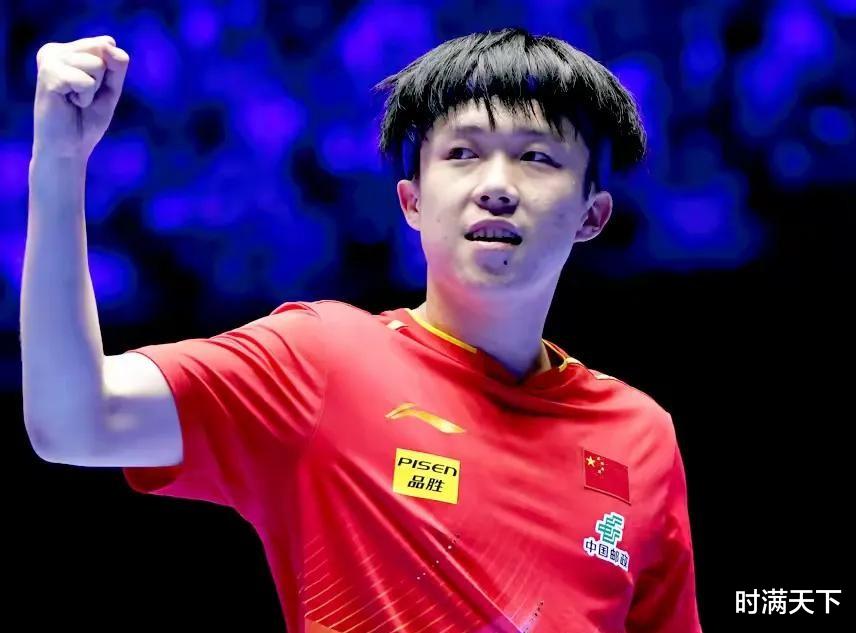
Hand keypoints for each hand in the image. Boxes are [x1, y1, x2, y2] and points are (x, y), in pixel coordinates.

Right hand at [32, 35, 129, 159]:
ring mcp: (49, 60)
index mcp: (68, 50)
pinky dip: (85, 97)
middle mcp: (55, 50)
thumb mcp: (110, 89)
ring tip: (75, 100)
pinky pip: (86, 81)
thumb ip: (116, 65)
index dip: (110, 73)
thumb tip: (110, 43)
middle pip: (102, 50)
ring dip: (93, 90)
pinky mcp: (48, 74)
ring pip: (96, 64)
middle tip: (82, 96)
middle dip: (102, 80)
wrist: (68, 148)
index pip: (106, 44)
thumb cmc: (86, 120)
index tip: (92, 89)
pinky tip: (69, 103)